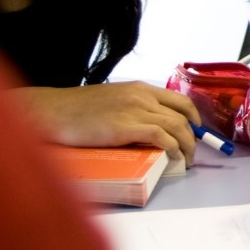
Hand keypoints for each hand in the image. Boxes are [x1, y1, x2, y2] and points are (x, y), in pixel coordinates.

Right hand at [12, 82, 201, 165]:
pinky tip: (173, 157)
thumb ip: (131, 108)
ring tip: (186, 161)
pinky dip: (173, 147)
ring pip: (176, 126)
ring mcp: (135, 110)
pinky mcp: (126, 126)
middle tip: (192, 153)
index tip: (196, 131)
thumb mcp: (112, 101)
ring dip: (186, 146)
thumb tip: (147, 128)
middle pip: (182, 114)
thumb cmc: (76, 110)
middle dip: (193, 136)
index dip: (193, 116)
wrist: (53, 112)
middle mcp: (142, 96)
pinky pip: (161, 136)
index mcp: (140, 88)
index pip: (178, 99)